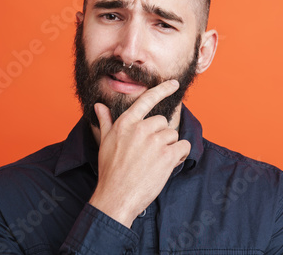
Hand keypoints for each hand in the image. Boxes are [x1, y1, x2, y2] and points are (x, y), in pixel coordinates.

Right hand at [88, 80, 190, 227]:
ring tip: (155, 162)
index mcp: (126, 123)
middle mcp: (140, 129)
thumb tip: (99, 106)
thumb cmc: (110, 170)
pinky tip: (168, 164)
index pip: (147, 99)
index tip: (174, 84)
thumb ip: (105, 121)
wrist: (116, 196)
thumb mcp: (104, 142)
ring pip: (173, 135)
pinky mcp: (167, 156)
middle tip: (150, 153)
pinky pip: (183, 147)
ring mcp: (154, 141)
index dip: (162, 89)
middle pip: (163, 122)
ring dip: (169, 147)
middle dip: (160, 136)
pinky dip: (180, 155)